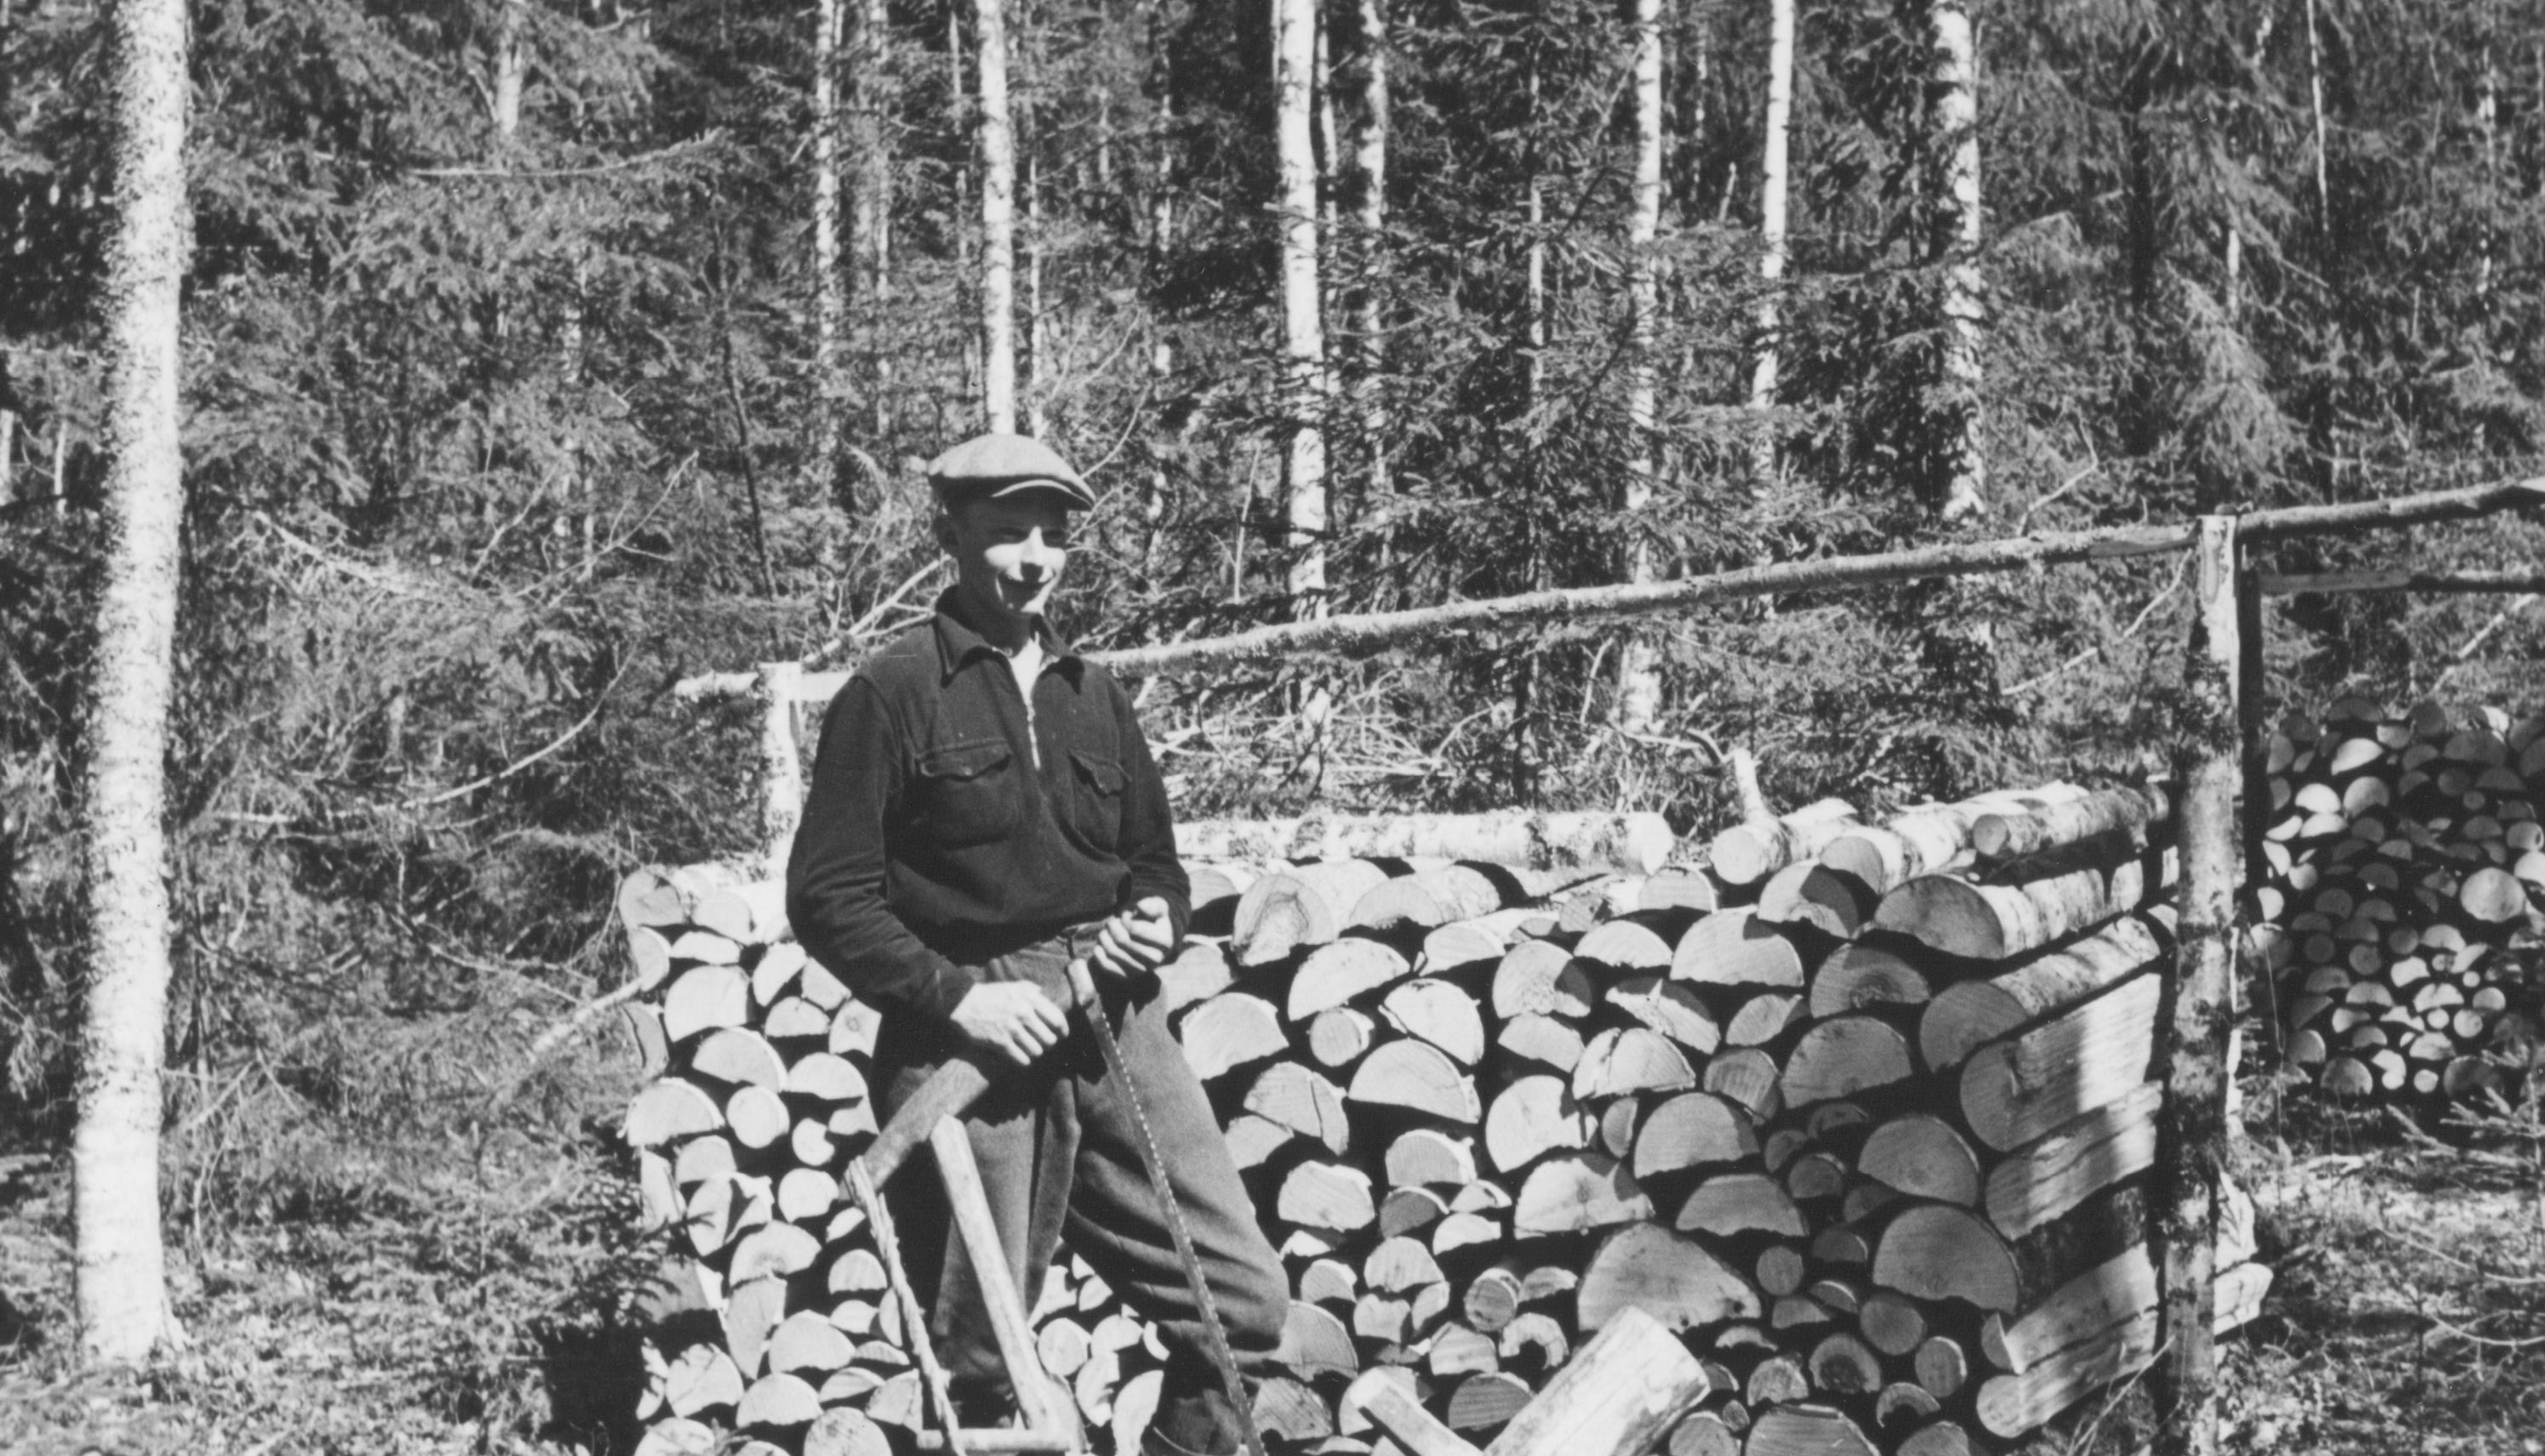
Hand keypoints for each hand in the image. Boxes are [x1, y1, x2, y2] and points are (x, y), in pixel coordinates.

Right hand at [951, 981, 1068, 1066]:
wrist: (963, 1003)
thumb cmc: (989, 994)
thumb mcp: (1012, 986)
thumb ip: (1030, 989)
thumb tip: (1043, 993)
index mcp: (1029, 998)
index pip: (1057, 1019)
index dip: (1063, 1030)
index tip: (1063, 1035)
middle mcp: (1023, 1012)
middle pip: (1049, 1039)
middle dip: (1047, 1043)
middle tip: (1042, 1042)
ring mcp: (1012, 1029)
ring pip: (1037, 1051)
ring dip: (1034, 1052)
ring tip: (1029, 1048)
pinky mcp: (1001, 1043)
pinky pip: (1023, 1059)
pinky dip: (1024, 1060)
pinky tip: (1020, 1055)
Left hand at [1088, 896, 1176, 983]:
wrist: (1152, 940)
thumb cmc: (1153, 920)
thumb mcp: (1158, 907)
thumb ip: (1152, 904)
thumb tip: (1140, 906)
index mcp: (1165, 941)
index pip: (1134, 929)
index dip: (1124, 918)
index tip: (1125, 915)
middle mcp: (1155, 959)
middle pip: (1122, 940)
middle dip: (1112, 926)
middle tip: (1112, 922)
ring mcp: (1141, 970)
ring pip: (1112, 951)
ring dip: (1104, 937)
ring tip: (1106, 931)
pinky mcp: (1127, 976)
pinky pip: (1106, 965)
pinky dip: (1099, 952)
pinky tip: (1101, 944)